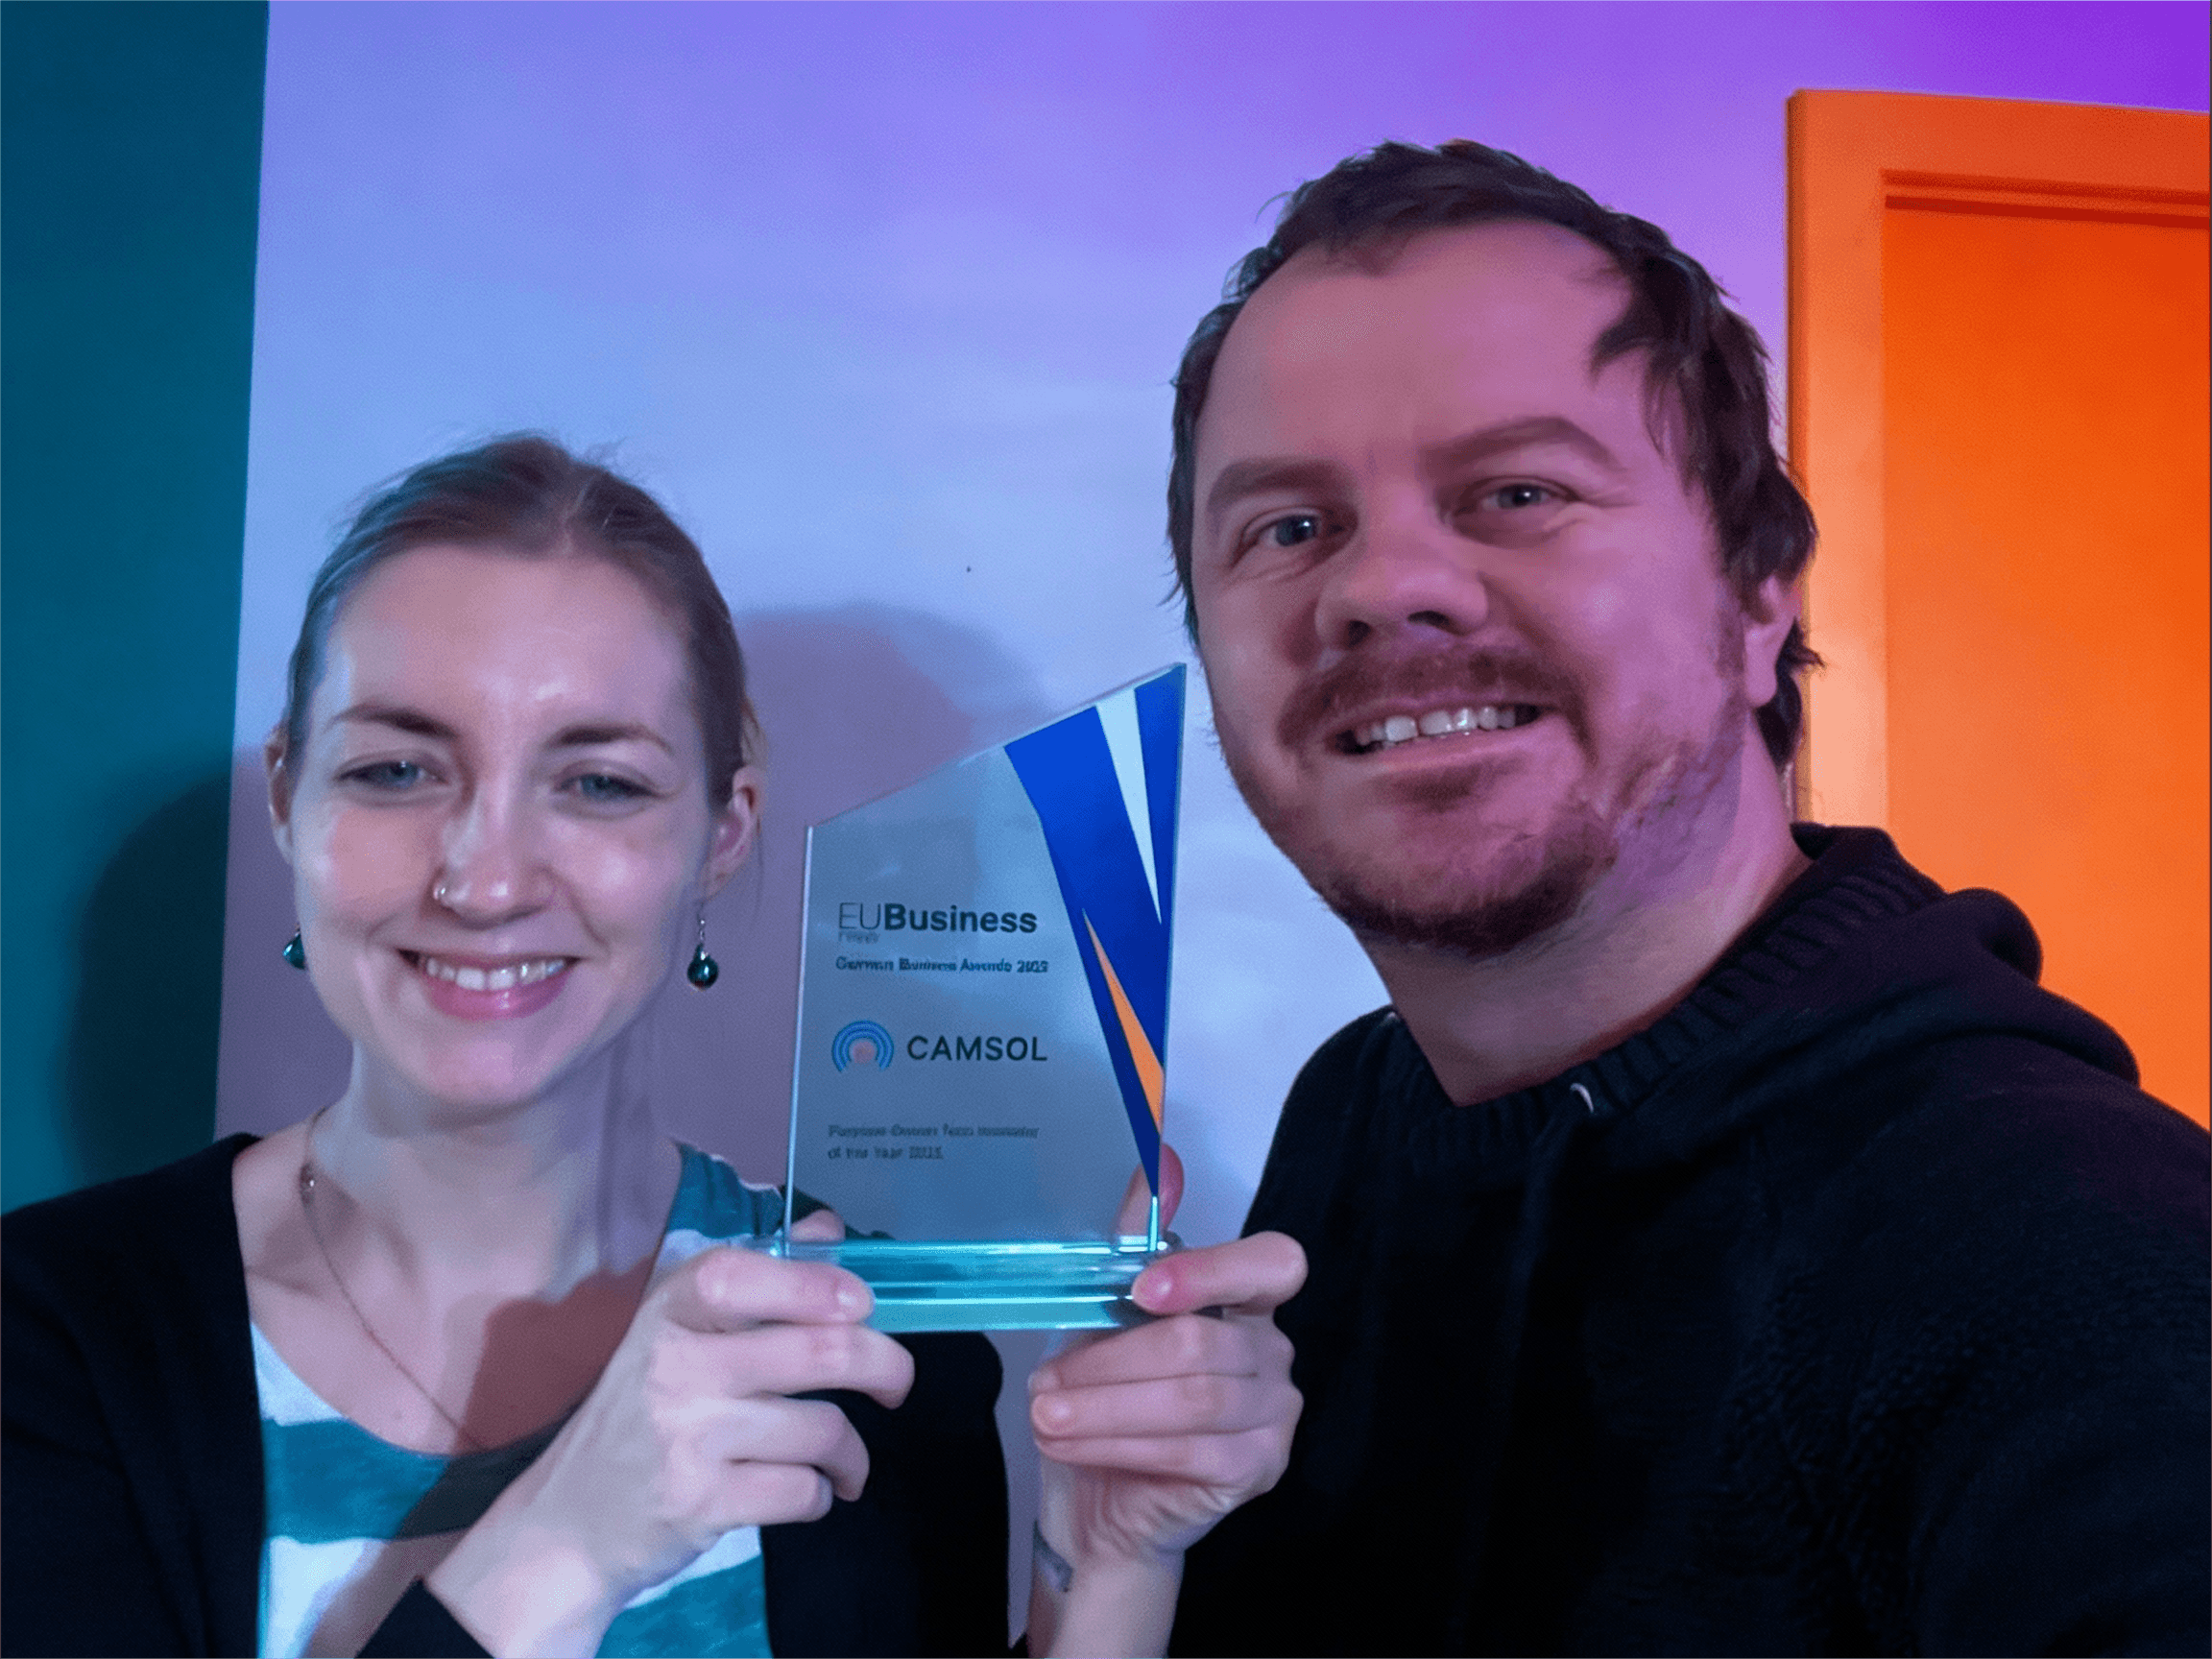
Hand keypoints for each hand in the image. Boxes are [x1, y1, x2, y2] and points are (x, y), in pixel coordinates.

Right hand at [429, 1238, 910, 1656]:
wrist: (567, 1525)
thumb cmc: (638, 1418)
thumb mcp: (677, 1336)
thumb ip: (757, 1281)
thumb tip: (830, 1228)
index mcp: (670, 1311)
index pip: (746, 1274)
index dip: (817, 1282)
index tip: (860, 1304)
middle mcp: (676, 1366)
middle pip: (821, 1352)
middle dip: (886, 1366)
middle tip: (897, 1383)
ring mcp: (688, 1437)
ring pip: (823, 1429)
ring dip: (853, 1453)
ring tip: (843, 1460)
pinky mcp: (701, 1504)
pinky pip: (802, 1491)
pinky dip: (820, 1495)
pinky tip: (803, 1491)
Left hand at [1026, 1148, 1305, 1655]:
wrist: (1100, 1501)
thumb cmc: (1107, 1396)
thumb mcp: (1104, 1313)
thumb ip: (1134, 1239)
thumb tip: (1159, 1157)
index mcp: (1246, 1300)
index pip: (1272, 1265)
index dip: (1210, 1272)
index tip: (1141, 1290)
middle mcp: (1273, 1351)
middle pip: (1201, 1342)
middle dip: (1110, 1362)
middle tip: (1044, 1381)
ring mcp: (1275, 1413)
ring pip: (1191, 1399)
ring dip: (1104, 1406)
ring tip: (1045, 1414)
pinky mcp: (1259, 1468)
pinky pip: (1188, 1449)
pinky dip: (1117, 1442)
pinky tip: (1069, 1443)